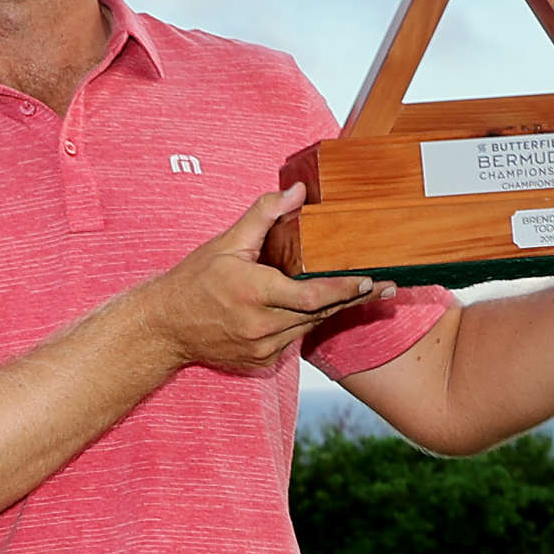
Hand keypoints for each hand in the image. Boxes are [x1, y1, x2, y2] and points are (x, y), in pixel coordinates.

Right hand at [137, 182, 394, 375]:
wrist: (166, 328)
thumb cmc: (194, 282)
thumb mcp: (227, 242)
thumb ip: (264, 215)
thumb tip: (298, 191)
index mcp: (254, 293)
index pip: (311, 296)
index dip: (343, 290)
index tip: (369, 281)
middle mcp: (261, 325)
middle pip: (319, 313)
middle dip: (353, 299)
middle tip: (387, 288)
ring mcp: (262, 348)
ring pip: (309, 327)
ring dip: (333, 311)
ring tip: (364, 294)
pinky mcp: (260, 362)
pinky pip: (293, 340)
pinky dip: (305, 324)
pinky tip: (320, 310)